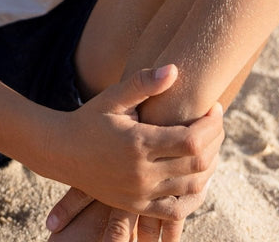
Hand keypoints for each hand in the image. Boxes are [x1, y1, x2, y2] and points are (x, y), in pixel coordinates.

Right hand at [46, 65, 221, 234]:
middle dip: (215, 141)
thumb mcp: (113, 97)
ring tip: (209, 143)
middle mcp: (142, 173)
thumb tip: (174, 69)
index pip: (191, 140)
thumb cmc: (90, 119)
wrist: (62, 152)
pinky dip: (193, 195)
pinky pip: (176, 210)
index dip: (211, 125)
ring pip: (192, 187)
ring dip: (209, 166)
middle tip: (216, 122)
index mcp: (138, 143)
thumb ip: (143, 83)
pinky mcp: (137, 207)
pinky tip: (199, 177)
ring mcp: (141, 194)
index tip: (215, 107)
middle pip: (198, 164)